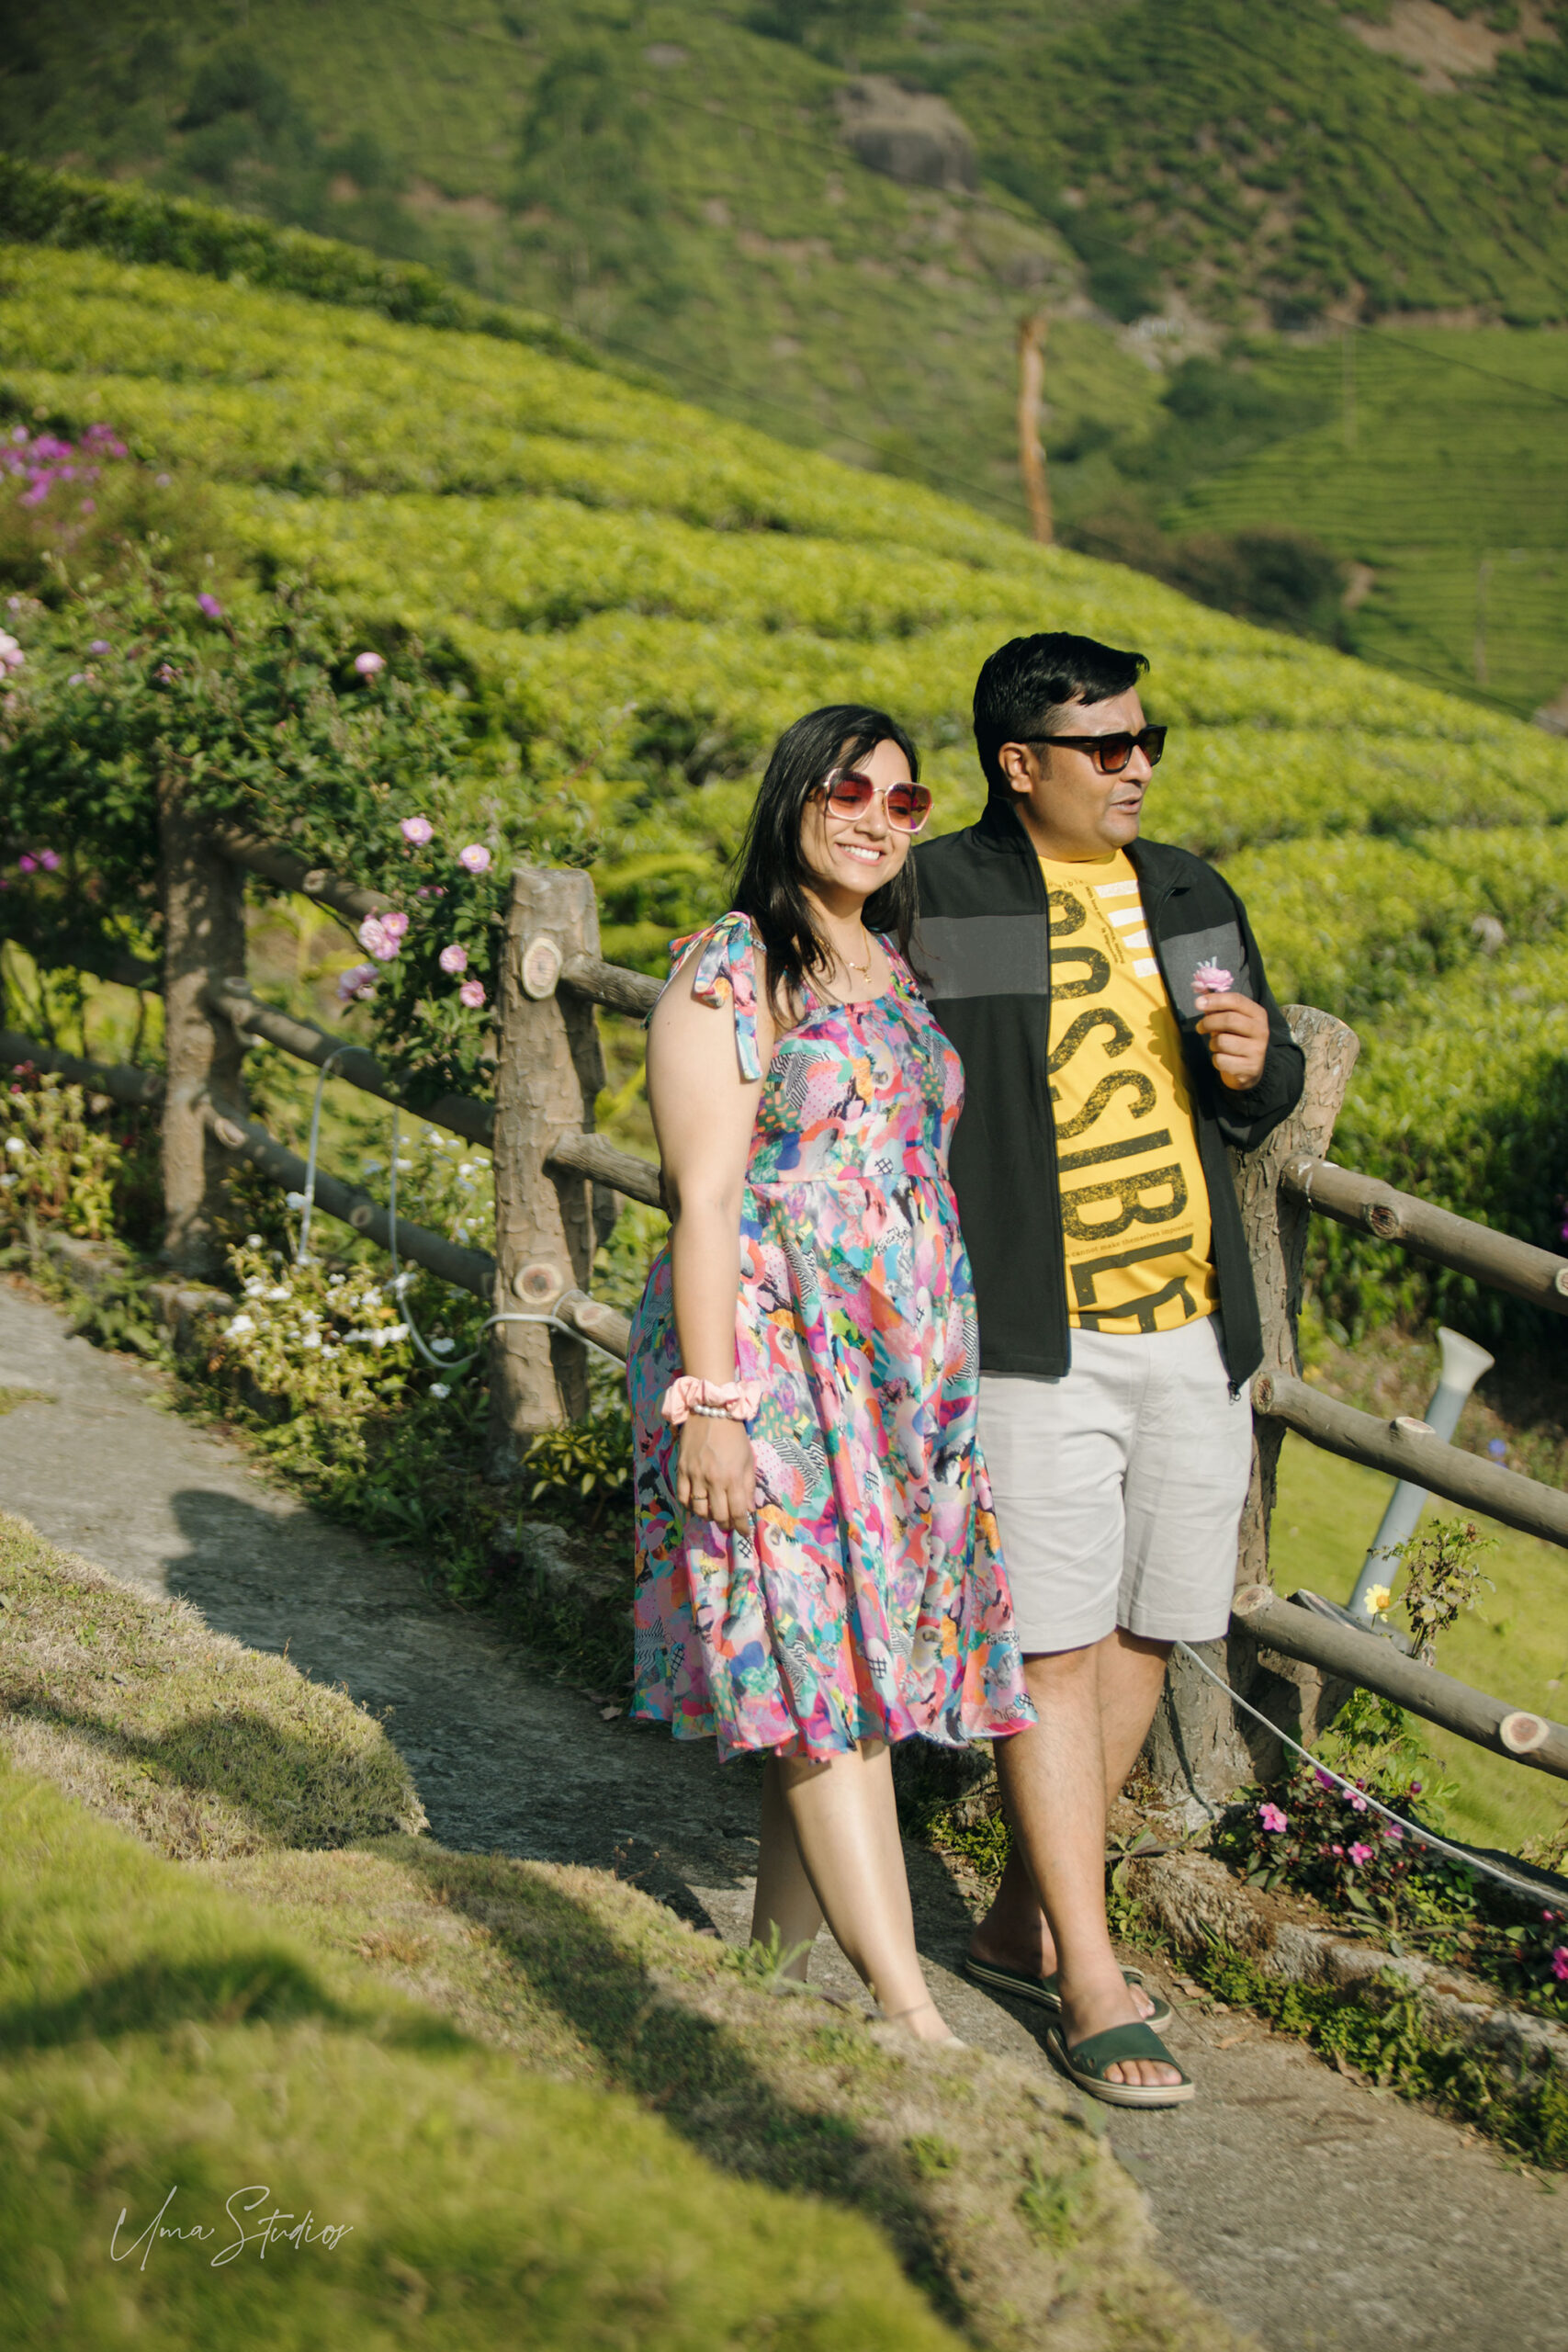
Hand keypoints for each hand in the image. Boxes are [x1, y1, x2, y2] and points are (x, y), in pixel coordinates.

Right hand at [676, 1415, 754, 1534]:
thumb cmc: (734, 1435)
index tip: (744, 1532)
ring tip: (713, 1513)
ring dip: (708, 1517)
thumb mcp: (749, 1459)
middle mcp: (713, 1480)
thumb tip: (748, 1509)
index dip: (741, 1527)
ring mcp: (695, 1475)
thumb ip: (748, 1486)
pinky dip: (690, 1506)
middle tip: (729, 1525)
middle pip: (718, 1515)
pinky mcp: (681, 1470)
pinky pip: (683, 1497)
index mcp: (733, 1477)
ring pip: (698, 1510)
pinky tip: (696, 1505)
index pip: (737, 1512)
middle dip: (725, 1525)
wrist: (711, 1412)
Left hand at [1195, 990, 1269, 1090]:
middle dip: (1209, 1022)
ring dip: (1213, 1044)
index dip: (1215, 1000)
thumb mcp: (1228, 1020)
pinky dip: (1216, 1060)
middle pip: (1229, 1019)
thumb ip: (1216, 1005)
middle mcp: (1261, 1030)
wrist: (1248, 1069)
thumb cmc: (1235, 1038)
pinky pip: (1222, 1060)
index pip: (1237, 1000)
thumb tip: (1198, 986)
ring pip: (1222, 1041)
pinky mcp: (1250, 1067)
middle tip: (1199, 1027)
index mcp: (1258, 1014)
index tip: (1197, 1002)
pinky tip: (1224, 1060)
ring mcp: (1257, 1050)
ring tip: (1217, 1046)